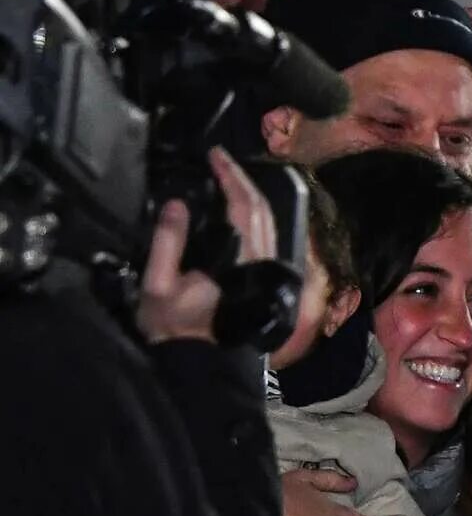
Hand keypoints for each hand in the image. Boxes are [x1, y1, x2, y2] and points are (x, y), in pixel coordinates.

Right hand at [136, 148, 274, 344]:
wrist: (199, 359)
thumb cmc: (175, 325)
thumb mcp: (158, 284)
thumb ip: (168, 242)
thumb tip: (177, 204)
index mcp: (239, 262)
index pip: (243, 208)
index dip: (230, 177)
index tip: (215, 156)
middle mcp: (261, 263)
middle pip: (261, 210)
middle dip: (242, 178)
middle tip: (220, 158)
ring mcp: (267, 270)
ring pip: (269, 222)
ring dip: (250, 194)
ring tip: (227, 174)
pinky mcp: (265, 276)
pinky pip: (266, 235)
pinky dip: (254, 213)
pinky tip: (237, 204)